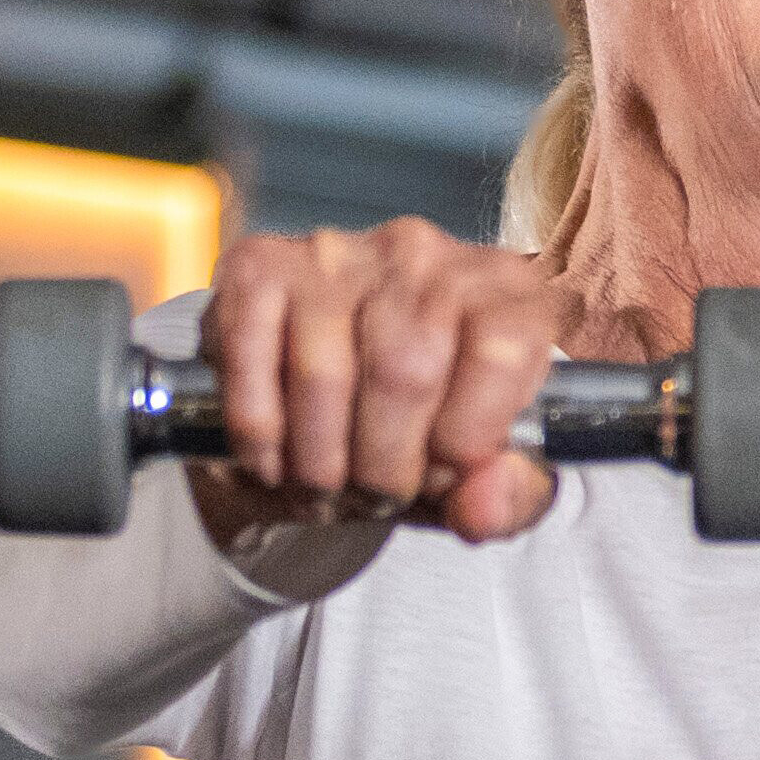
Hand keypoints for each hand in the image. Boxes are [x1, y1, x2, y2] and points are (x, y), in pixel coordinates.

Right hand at [189, 219, 579, 540]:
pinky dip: (258, 433)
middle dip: (384, 468)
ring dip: (318, 463)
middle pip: (405, 371)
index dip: (467, 439)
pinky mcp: (259, 266)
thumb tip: (482, 508)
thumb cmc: (428, 427)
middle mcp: (423, 253)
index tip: (442, 478)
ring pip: (323, 375)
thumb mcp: (489, 471)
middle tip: (374, 499)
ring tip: (326, 490)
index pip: (503, 350)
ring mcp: (336, 251)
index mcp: (503, 289)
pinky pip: (250, 360)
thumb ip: (510, 495)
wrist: (341, 398)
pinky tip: (273, 462)